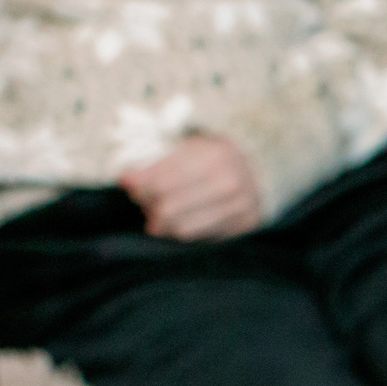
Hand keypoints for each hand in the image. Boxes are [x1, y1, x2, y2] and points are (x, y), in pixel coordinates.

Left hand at [119, 135, 264, 239]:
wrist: (261, 170)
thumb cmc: (214, 157)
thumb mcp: (189, 147)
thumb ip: (158, 163)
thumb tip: (125, 180)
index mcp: (214, 156)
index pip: (160, 182)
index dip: (138, 186)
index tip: (128, 183)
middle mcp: (229, 182)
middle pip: (168, 208)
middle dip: (150, 207)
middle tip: (146, 202)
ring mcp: (240, 207)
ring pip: (182, 228)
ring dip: (164, 224)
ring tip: (162, 214)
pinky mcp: (244, 225)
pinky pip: (200, 238)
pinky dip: (184, 231)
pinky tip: (184, 220)